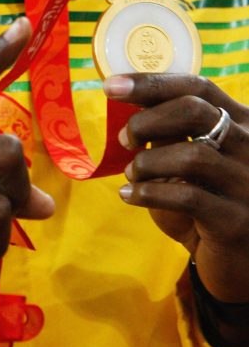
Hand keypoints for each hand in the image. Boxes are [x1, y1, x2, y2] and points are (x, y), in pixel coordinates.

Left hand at [104, 73, 248, 302]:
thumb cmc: (205, 203)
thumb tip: (130, 98)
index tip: (111, 85)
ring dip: (147, 162)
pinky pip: (187, 196)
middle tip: (124, 138)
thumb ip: (171, 132)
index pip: (198, 87)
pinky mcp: (237, 220)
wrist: (238, 263)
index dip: (152, 83)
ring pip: (192, 154)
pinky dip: (148, 193)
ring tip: (131, 174)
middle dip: (147, 119)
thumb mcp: (188, 161)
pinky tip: (129, 196)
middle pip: (195, 110)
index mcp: (242, 123)